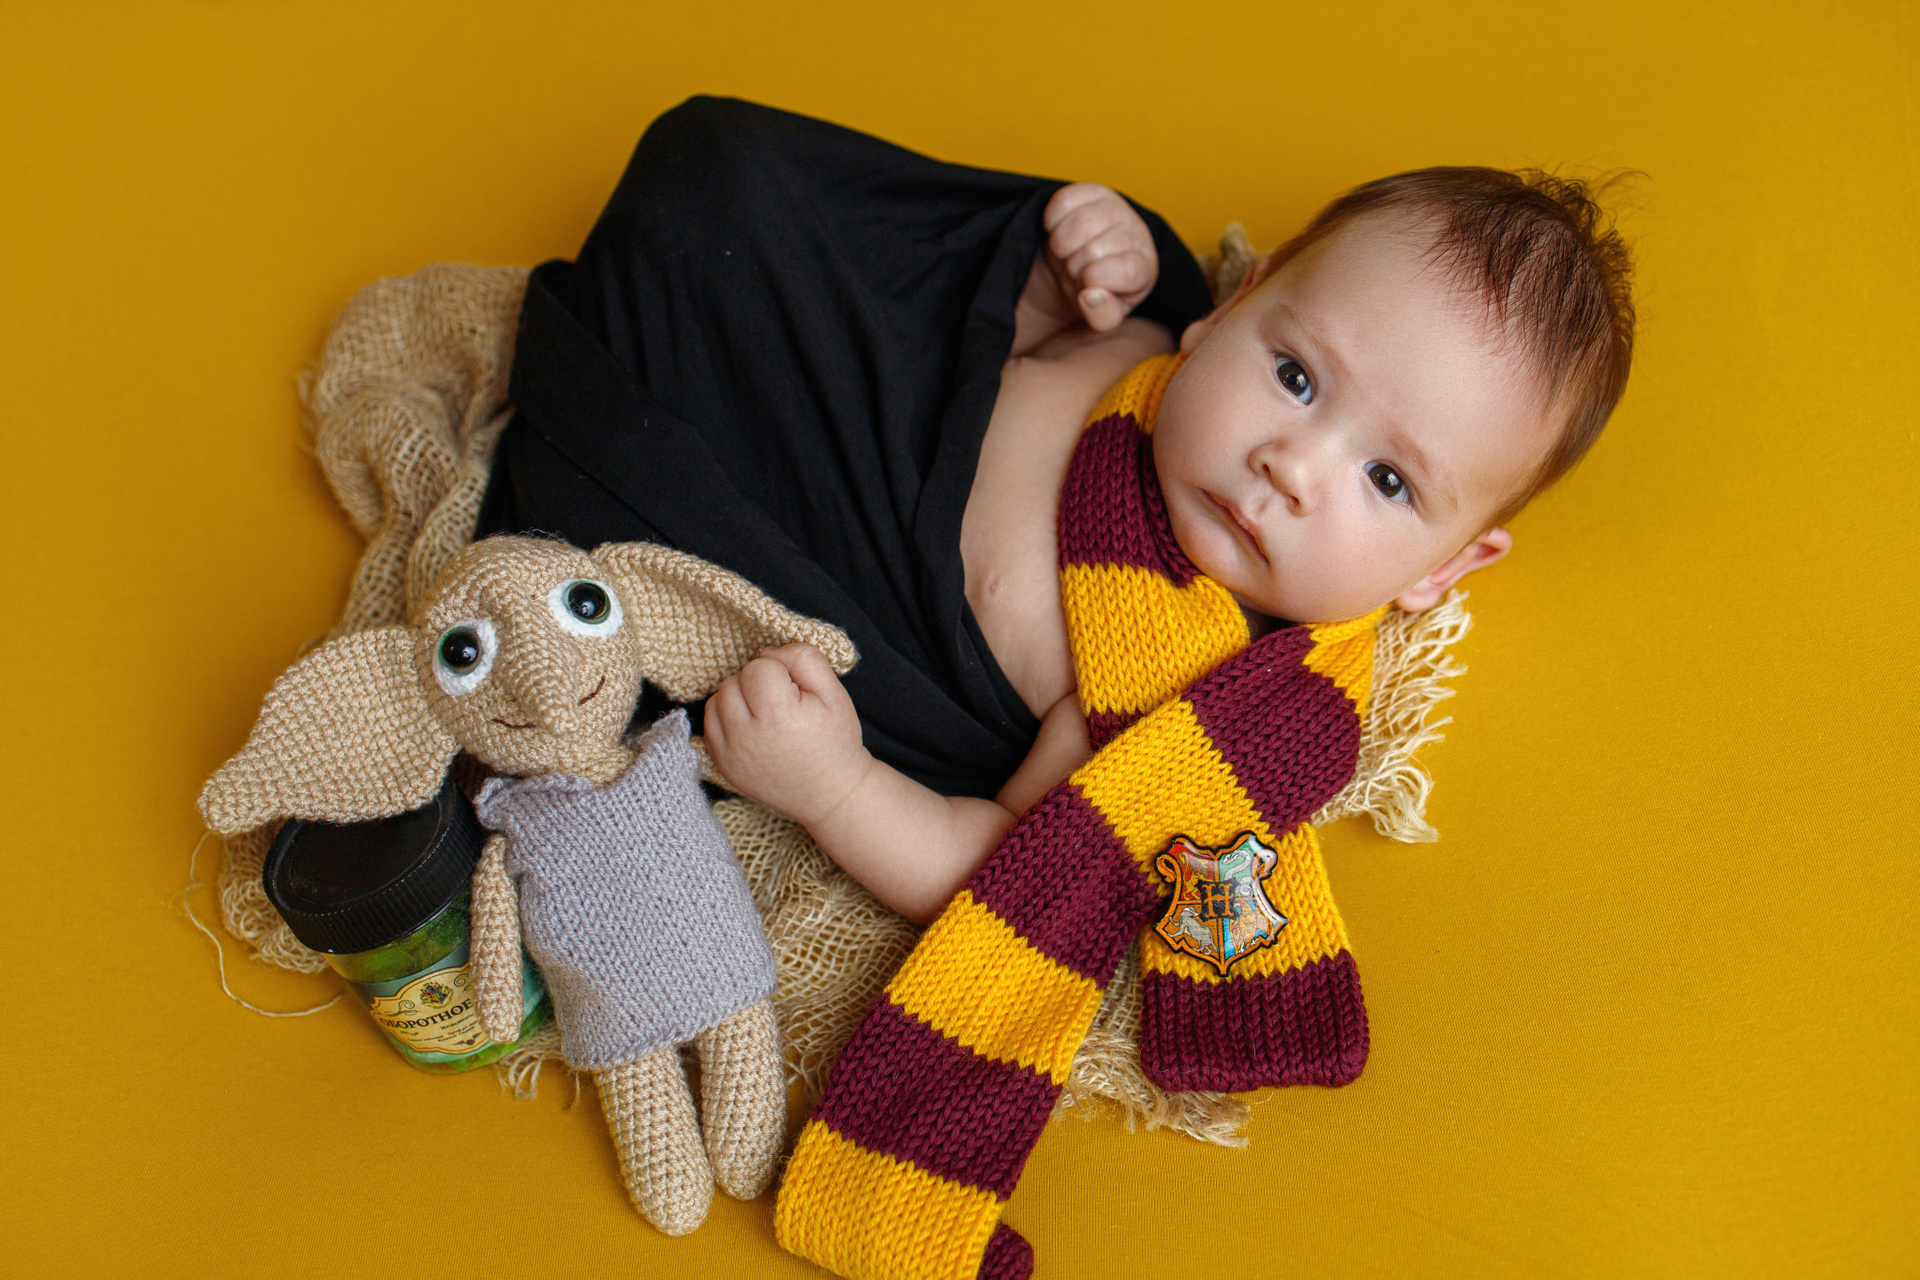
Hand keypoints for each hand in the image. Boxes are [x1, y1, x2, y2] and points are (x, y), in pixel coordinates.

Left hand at [703, 643, 870, 826]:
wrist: (831, 794)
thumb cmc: (835, 740)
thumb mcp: (834, 692)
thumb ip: (803, 658)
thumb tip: (766, 652)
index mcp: (778, 717)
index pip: (757, 667)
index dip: (780, 672)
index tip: (795, 692)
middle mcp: (747, 737)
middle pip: (733, 681)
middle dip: (756, 684)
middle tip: (782, 704)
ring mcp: (730, 755)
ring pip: (716, 700)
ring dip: (738, 699)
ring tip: (765, 714)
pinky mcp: (722, 765)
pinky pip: (709, 724)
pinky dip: (726, 718)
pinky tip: (751, 727)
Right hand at [1041, 182, 1158, 331]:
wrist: (1074, 264)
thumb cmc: (1092, 292)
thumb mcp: (1101, 314)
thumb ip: (1102, 315)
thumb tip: (1090, 296)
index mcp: (1145, 267)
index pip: (1127, 269)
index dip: (1096, 280)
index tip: (1085, 285)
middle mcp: (1137, 232)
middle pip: (1096, 250)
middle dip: (1074, 266)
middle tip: (1074, 269)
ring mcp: (1116, 207)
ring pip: (1080, 223)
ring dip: (1061, 245)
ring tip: (1066, 252)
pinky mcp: (1092, 190)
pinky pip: (1063, 202)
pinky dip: (1052, 222)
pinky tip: (1059, 231)